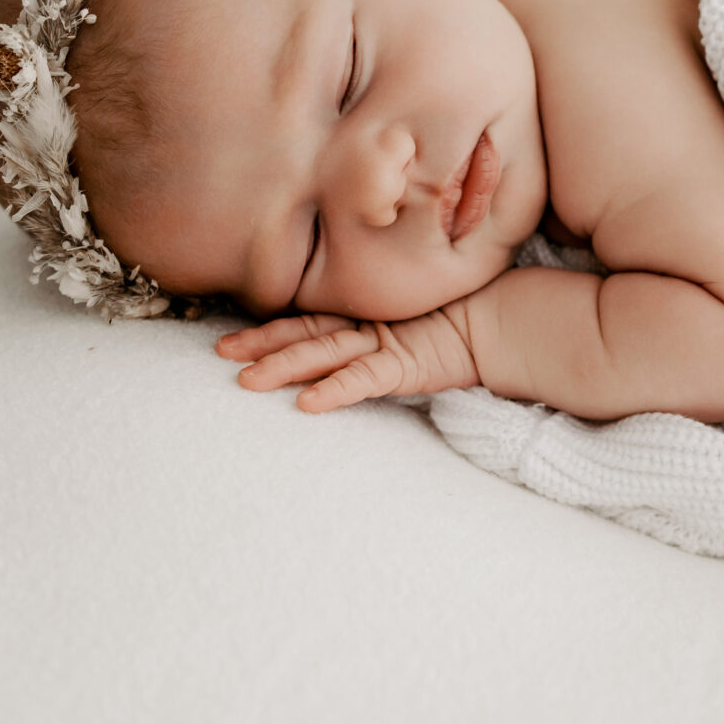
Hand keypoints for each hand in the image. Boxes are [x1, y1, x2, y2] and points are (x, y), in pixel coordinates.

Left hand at [216, 307, 481, 412]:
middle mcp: (367, 328)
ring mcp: (385, 343)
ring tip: (247, 380)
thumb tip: (340, 353)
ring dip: (283, 366)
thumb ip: (379, 333)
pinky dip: (335, 391)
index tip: (225, 341)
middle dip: (260, 345)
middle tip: (220, 354)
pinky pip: (364, 379)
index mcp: (364, 319)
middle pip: (304, 335)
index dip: (267, 331)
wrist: (503, 322)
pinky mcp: (405, 364)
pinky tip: (307, 404)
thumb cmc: (461, 319)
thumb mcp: (410, 327)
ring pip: (323, 353)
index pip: (307, 323)